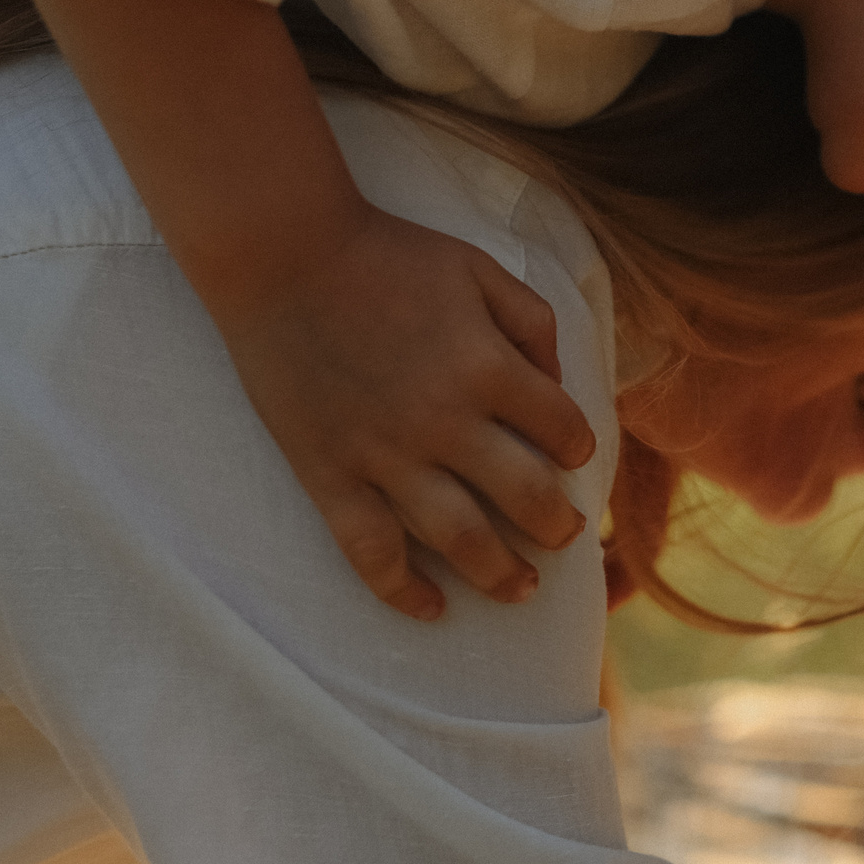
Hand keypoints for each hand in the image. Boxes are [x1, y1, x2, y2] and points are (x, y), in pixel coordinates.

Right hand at [208, 203, 599, 619]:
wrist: (283, 255)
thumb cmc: (387, 256)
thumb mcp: (478, 268)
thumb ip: (531, 320)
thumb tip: (558, 380)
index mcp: (489, 368)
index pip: (564, 431)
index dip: (580, 447)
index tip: (574, 455)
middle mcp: (445, 422)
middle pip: (527, 498)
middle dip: (557, 526)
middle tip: (565, 535)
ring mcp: (385, 456)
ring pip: (460, 539)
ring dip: (501, 573)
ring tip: (521, 589)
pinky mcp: (331, 475)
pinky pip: (371, 552)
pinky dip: (404, 590)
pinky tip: (433, 608)